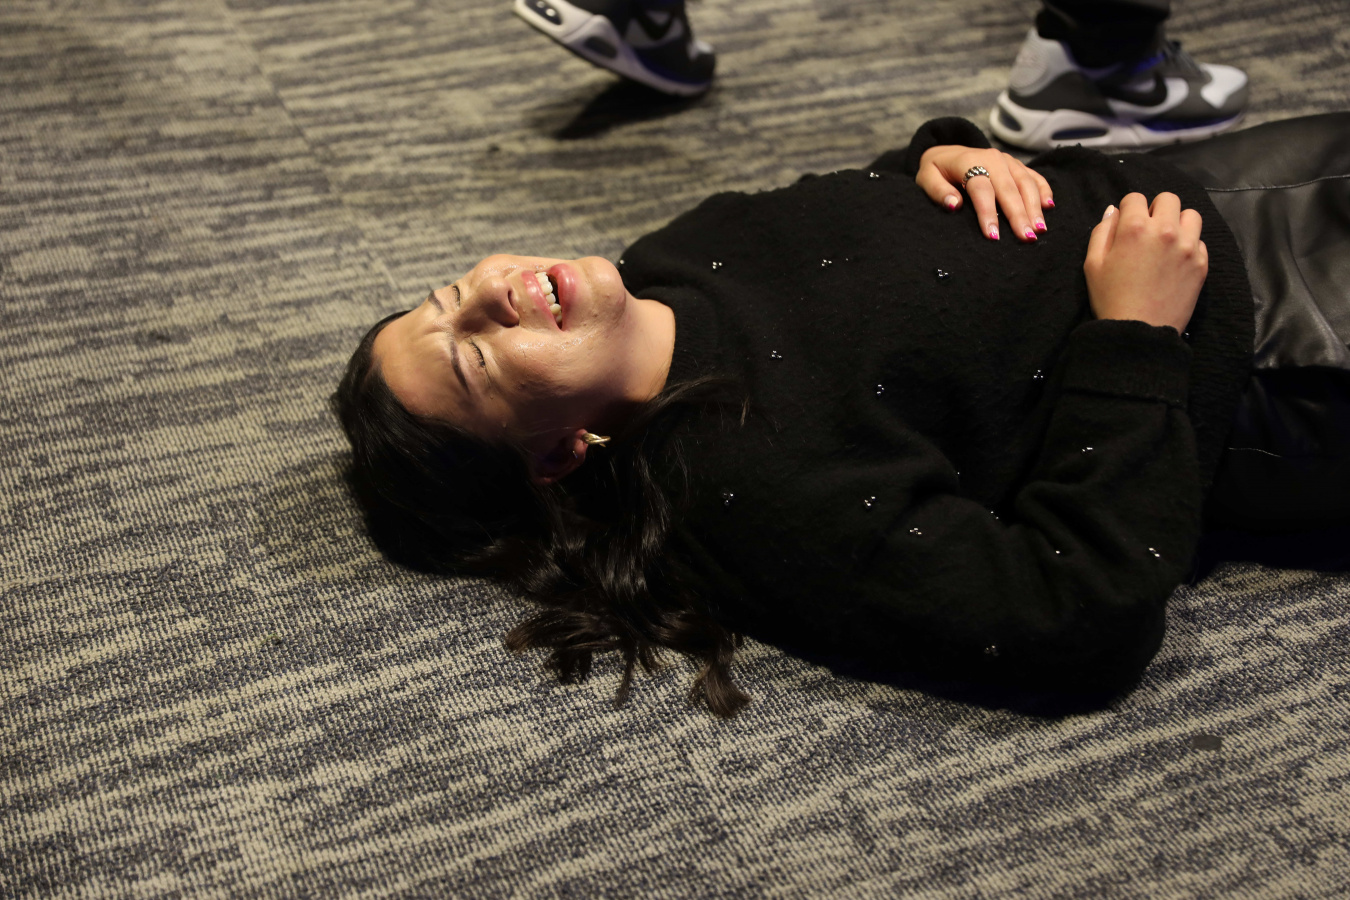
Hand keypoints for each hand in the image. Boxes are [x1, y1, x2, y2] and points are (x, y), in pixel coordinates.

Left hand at [916, 145, 1053, 241]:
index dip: (987, 213)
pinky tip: (1049, 206)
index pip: (981, 189)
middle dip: (1019, 214)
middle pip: (1008, 188)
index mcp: (968, 161)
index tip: (993, 236)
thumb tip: (954, 205)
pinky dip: (1043, 189)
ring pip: (1025, 183)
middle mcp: (992, 158)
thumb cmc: (936, 171)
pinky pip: (1034, 176)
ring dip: (1034, 206)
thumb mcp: (926, 178)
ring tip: (1040, 229)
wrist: (946, 152)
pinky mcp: (1016, 165)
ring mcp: (1007, 161)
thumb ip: (937, 191)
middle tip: (1027, 237)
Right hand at [1083, 192, 1207, 333]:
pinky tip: (1175, 261)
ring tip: (1167, 241)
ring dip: (1178, 222)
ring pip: (1190, 215)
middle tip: (1148, 230)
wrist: (1140, 332)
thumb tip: (1113, 211)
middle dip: (1155, 209)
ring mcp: (1188, 246)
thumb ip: (1102, 232)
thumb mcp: (1092, 265)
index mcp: (1134, 228)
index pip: (1135, 197)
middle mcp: (1165, 230)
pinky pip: (1199, 240)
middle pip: (1168, 199)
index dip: (1128, 209)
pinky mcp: (1201, 262)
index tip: (1126, 225)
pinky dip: (1188, 244)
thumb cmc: (1110, 298)